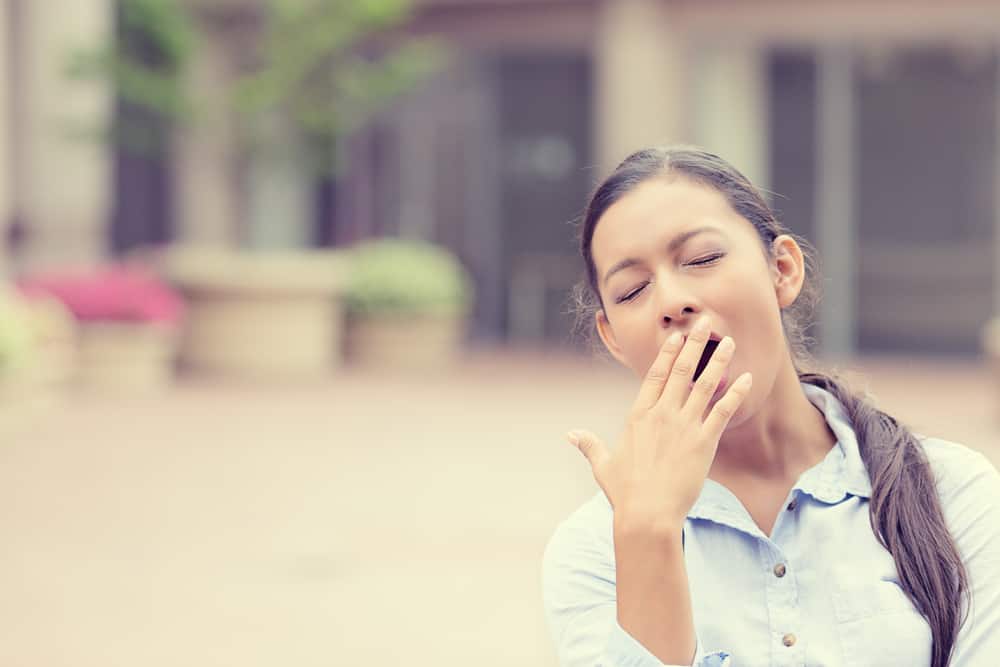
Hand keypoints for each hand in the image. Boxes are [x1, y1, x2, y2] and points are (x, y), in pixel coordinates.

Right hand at [568, 317, 751, 535]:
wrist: (648, 514)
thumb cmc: (624, 492)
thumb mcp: (603, 465)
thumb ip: (589, 445)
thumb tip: (571, 435)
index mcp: (638, 415)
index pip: (654, 374)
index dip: (668, 353)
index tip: (677, 336)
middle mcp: (662, 414)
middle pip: (680, 370)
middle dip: (695, 344)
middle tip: (706, 323)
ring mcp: (684, 426)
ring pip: (704, 385)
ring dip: (718, 361)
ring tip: (730, 342)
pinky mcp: (704, 442)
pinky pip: (723, 411)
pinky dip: (735, 393)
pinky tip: (747, 378)